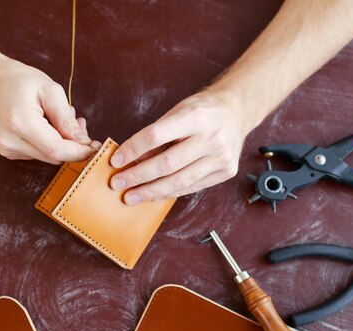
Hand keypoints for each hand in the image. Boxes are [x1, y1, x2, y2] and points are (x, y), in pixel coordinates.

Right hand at [0, 55, 96, 163]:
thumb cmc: (18, 79)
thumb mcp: (49, 90)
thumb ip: (66, 118)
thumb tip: (82, 142)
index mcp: (21, 123)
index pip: (57, 150)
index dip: (79, 152)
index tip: (95, 145)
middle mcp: (10, 141)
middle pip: (53, 156)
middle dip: (73, 145)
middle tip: (80, 123)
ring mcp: (6, 148)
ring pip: (47, 157)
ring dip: (61, 143)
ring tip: (61, 117)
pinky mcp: (7, 151)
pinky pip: (37, 153)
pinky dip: (48, 143)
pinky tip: (47, 125)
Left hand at [109, 90, 246, 203]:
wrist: (237, 111)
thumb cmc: (202, 111)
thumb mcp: (178, 111)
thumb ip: (157, 135)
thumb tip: (131, 160)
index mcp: (196, 116)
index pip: (156, 135)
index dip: (132, 150)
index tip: (115, 161)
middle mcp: (211, 138)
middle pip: (166, 164)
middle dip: (138, 176)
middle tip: (117, 184)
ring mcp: (221, 157)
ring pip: (179, 181)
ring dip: (150, 191)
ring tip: (131, 197)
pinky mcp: (225, 171)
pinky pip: (191, 187)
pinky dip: (169, 192)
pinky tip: (153, 195)